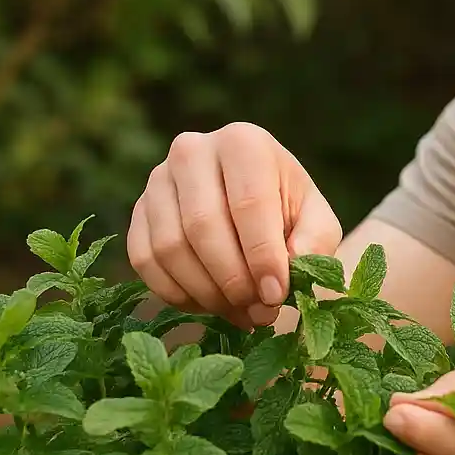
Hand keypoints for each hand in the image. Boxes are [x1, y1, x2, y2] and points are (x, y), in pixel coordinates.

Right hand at [127, 122, 340, 329]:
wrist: (250, 202)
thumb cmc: (288, 211)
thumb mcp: (316, 221)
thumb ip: (314, 241)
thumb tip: (292, 264)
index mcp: (243, 142)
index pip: (248, 204)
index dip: (262, 257)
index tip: (275, 296)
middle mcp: (192, 151)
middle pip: (203, 226)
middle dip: (233, 280)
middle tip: (258, 311)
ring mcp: (158, 178)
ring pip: (170, 247)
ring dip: (205, 292)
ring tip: (238, 311)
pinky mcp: (137, 209)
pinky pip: (144, 260)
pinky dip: (175, 293)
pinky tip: (208, 304)